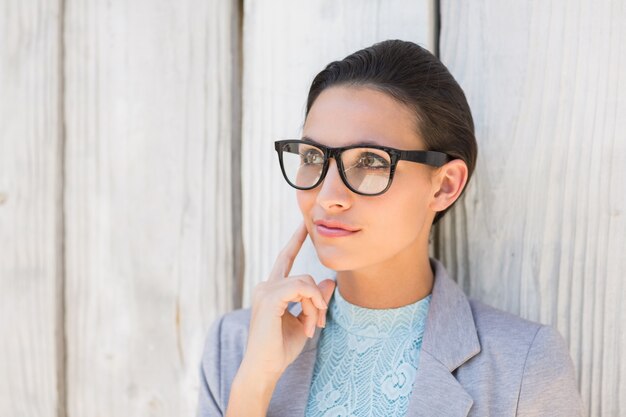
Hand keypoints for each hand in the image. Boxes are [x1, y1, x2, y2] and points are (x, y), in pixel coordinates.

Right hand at [239, 220, 335, 381]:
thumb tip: (330, 282)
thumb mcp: (305, 322)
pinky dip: (311, 305)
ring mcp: (265, 290)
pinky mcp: (270, 298)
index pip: (285, 258)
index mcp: (272, 289)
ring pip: (305, 282)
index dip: (295, 240)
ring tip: (313, 327)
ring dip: (316, 306)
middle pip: (305, 277)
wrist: (264, 369)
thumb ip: (316, 301)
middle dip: (318, 299)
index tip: (304, 223)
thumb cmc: (280, 349)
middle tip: (321, 322)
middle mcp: (266, 286)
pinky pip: (301, 289)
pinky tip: (310, 323)